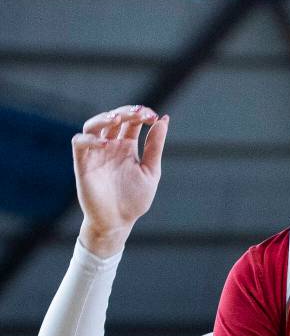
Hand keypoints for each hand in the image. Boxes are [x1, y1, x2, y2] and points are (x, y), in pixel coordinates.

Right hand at [72, 105, 168, 256]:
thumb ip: (155, 147)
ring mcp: (95, 153)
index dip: (140, 114)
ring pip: (93, 125)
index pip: (131, 122)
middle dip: (126, 113)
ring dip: (104, 118)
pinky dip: (90, 138)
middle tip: (139, 113)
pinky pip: (79, 143)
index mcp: (127, 147)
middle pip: (113, 119)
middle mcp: (110, 146)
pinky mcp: (82, 163)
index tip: (153, 116)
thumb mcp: (151, 171)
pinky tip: (106, 142)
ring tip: (118, 118)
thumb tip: (164, 120)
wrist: (118, 222)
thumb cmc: (134, 199)